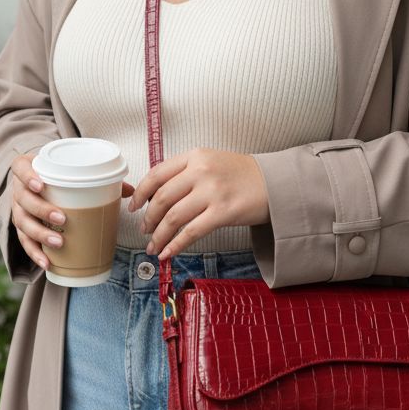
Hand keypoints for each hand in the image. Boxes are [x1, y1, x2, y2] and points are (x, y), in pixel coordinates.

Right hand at [9, 152, 135, 269]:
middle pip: (23, 199)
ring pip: (22, 222)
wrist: (37, 181)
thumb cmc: (57, 175)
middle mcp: (18, 189)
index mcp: (27, 168)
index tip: (41, 185)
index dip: (28, 176)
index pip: (20, 168)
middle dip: (41, 210)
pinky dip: (35, 253)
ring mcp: (17, 209)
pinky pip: (24, 242)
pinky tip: (47, 263)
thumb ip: (97, 178)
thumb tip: (129, 190)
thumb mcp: (70, 170)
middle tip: (62, 218)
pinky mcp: (21, 227)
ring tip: (58, 242)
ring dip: (39, 234)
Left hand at [127, 148, 270, 260]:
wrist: (275, 183)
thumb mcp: (211, 161)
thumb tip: (156, 196)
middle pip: (162, 198)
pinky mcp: (223, 212)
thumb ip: (185, 172)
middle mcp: (201, 171)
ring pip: (173, 217)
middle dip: (149, 218)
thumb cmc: (241, 175)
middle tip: (145, 230)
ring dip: (159, 235)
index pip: (157, 174)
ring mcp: (212, 191)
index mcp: (195, 156)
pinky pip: (191, 232)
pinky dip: (175, 245)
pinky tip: (168, 253)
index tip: (134, 206)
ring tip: (154, 246)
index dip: (141, 193)